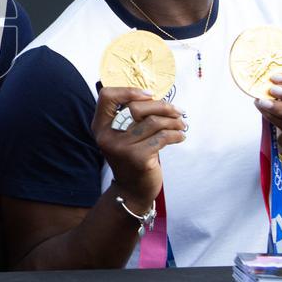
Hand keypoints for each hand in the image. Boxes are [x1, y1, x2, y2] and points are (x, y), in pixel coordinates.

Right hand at [92, 87, 186, 210]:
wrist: (132, 190)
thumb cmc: (132, 156)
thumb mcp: (123, 136)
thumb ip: (131, 117)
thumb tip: (156, 97)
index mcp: (100, 126)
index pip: (107, 96)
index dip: (128, 91)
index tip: (149, 95)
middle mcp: (107, 135)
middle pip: (135, 107)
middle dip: (162, 106)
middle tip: (178, 111)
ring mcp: (121, 148)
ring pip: (153, 122)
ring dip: (173, 121)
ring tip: (181, 124)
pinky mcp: (138, 158)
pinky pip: (162, 138)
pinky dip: (176, 135)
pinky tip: (180, 137)